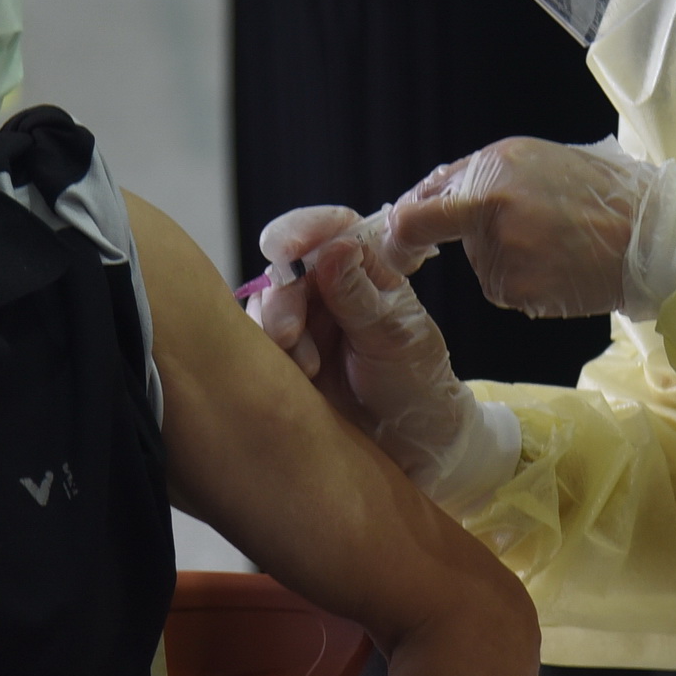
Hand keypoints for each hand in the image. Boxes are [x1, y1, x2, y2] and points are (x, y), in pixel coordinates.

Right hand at [246, 205, 515, 506]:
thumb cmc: (417, 383)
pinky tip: (298, 378)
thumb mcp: (395, 337)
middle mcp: (331, 289)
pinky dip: (268, 357)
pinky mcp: (286, 358)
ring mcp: (306, 323)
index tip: (287, 247)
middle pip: (288, 269)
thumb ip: (359, 296)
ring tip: (307, 366)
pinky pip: (258, 344)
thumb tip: (334, 248)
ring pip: (266, 305)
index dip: (305, 229)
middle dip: (283, 298)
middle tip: (291, 335)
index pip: (333, 229)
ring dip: (276, 330)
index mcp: (367, 269)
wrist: (413, 447)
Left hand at [389, 138, 675, 320]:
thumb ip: (476, 175)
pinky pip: (506, 288)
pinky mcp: (521, 292)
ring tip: (559, 239)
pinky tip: (562, 264)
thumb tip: (425, 197)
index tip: (398, 241)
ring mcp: (506, 256)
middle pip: (453, 238)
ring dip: (506, 257)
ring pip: (482, 264)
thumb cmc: (597, 190)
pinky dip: (526, 280)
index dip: (399, 234)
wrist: (652, 234)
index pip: (416, 212)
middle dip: (472, 238)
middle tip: (525, 229)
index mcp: (492, 171)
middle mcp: (492, 211)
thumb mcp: (533, 158)